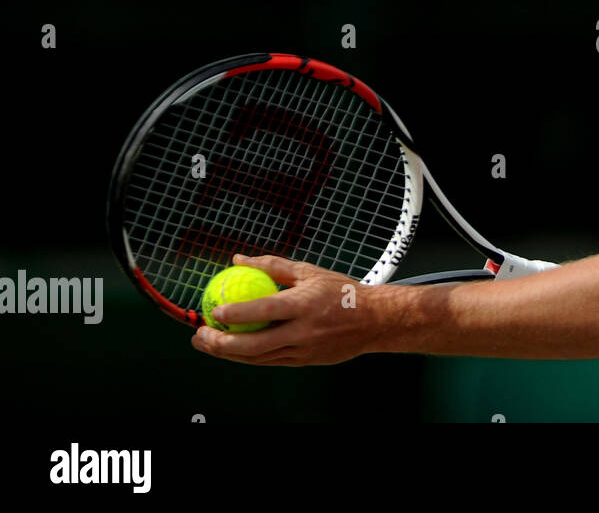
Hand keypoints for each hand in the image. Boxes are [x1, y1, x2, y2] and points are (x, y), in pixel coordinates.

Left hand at [190, 254, 388, 365]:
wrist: (374, 321)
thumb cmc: (342, 292)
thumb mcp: (309, 272)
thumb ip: (272, 267)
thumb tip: (239, 259)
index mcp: (304, 305)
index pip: (265, 311)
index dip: (237, 313)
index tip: (215, 311)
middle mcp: (303, 332)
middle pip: (254, 345)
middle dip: (221, 343)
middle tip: (200, 335)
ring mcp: (303, 350)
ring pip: (258, 358)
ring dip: (228, 353)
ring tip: (207, 344)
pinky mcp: (304, 361)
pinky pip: (270, 361)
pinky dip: (249, 356)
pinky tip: (233, 349)